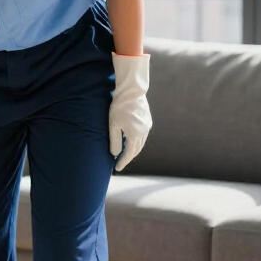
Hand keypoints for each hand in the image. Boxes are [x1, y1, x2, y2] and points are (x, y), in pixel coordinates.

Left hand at [109, 52, 151, 171]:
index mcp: (134, 135)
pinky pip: (143, 137)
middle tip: (119, 163)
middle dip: (128, 158)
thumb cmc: (119, 107)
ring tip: (124, 155)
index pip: (128, 154)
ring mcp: (147, 127)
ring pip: (140, 144)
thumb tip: (115, 154)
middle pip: (136, 151)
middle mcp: (143, 133)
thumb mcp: (113, 125)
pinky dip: (136, 142)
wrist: (132, 92)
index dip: (123, 162)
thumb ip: (115, 141)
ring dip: (133, 151)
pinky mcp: (148, 122)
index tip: (117, 168)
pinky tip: (130, 143)